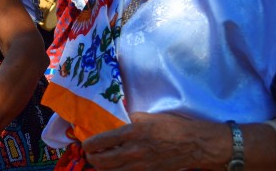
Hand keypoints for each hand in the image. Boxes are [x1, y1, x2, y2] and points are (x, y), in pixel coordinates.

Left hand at [82, 112, 228, 170]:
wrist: (195, 144)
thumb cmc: (172, 126)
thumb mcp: (148, 117)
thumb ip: (130, 120)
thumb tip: (117, 122)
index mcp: (131, 132)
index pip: (100, 142)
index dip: (88, 145)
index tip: (86, 144)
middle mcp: (133, 151)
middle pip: (101, 162)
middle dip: (92, 159)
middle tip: (91, 155)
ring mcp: (140, 166)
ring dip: (102, 169)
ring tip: (101, 162)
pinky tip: (116, 168)